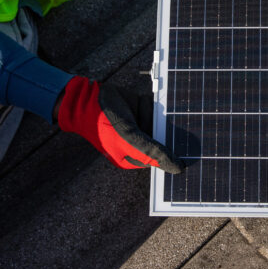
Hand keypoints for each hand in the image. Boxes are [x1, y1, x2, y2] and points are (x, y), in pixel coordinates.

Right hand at [57, 76, 182, 173]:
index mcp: (135, 158)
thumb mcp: (130, 140)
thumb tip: (178, 169)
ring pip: (160, 120)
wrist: (88, 99)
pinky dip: (147, 104)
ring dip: (150, 114)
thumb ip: (153, 153)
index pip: (161, 158)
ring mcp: (140, 126)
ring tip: (135, 112)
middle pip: (164, 137)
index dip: (170, 152)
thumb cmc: (104, 125)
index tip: (179, 145)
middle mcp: (139, 143)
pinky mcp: (140, 109)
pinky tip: (136, 104)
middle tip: (146, 123)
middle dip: (158, 128)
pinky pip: (154, 107)